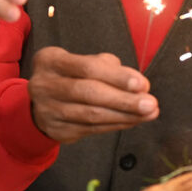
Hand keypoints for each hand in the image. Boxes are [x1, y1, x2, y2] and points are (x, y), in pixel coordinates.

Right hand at [27, 46, 156, 143]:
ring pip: (91, 115)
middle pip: (88, 93)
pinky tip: (133, 121)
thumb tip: (139, 85)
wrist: (41, 101)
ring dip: (124, 116)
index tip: (142, 84)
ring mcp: (47, 110)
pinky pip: (91, 129)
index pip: (87, 67)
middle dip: (123, 100)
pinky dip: (115, 125)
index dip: (116, 77)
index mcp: (50, 60)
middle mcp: (44, 84)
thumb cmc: (70, 76)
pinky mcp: (56, 130)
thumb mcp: (83, 62)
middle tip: (151, 103)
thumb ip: (110, 68)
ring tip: (148, 114)